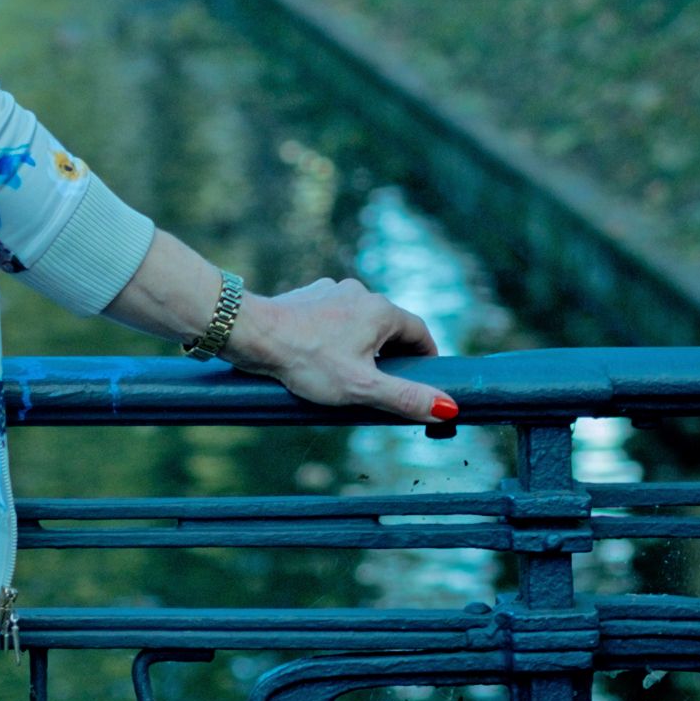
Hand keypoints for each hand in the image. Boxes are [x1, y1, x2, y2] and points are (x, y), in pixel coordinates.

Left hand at [222, 278, 450, 426]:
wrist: (251, 334)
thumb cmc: (306, 360)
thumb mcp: (362, 386)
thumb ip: (405, 397)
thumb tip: (448, 408)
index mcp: (380, 310)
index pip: (419, 333)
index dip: (425, 358)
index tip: (424, 380)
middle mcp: (358, 293)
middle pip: (389, 327)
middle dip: (392, 356)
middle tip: (386, 385)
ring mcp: (330, 292)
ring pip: (359, 323)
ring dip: (362, 346)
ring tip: (351, 375)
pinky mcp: (306, 298)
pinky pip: (333, 320)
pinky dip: (336, 338)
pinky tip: (321, 359)